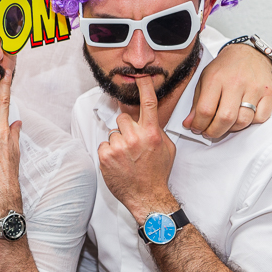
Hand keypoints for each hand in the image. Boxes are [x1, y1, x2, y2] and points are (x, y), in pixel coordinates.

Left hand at [98, 76, 177, 222]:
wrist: (147, 196)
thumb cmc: (157, 173)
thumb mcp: (167, 149)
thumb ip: (157, 131)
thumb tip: (149, 119)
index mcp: (152, 133)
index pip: (148, 104)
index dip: (144, 87)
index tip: (140, 76)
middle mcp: (135, 137)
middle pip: (123, 118)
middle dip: (126, 128)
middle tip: (132, 143)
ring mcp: (118, 146)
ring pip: (113, 133)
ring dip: (118, 142)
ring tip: (126, 157)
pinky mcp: (105, 156)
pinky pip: (104, 144)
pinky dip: (109, 152)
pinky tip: (118, 162)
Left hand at [184, 42, 271, 137]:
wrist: (248, 52)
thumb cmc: (224, 68)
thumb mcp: (204, 79)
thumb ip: (196, 103)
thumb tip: (189, 124)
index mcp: (216, 79)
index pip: (205, 110)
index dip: (198, 124)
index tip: (195, 128)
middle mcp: (236, 83)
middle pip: (225, 118)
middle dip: (214, 131)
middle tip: (209, 133)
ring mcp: (255, 88)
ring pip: (243, 121)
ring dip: (231, 129)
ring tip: (224, 125)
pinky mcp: (269, 93)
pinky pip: (260, 118)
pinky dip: (250, 123)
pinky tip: (241, 117)